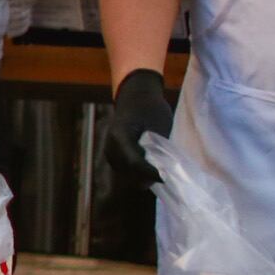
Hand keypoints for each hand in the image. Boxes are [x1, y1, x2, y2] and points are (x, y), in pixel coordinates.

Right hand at [105, 68, 174, 192]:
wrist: (135, 97)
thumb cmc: (150, 108)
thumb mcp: (158, 125)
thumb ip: (157, 147)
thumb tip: (160, 170)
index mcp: (120, 135)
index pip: (134, 162)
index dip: (150, 173)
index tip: (165, 177)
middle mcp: (110, 145)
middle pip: (127, 171)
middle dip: (145, 176)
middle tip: (163, 176)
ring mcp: (109, 150)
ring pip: (124, 172)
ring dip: (139, 175)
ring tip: (156, 172)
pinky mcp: (111, 153)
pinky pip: (122, 168)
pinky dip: (135, 171)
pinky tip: (148, 168)